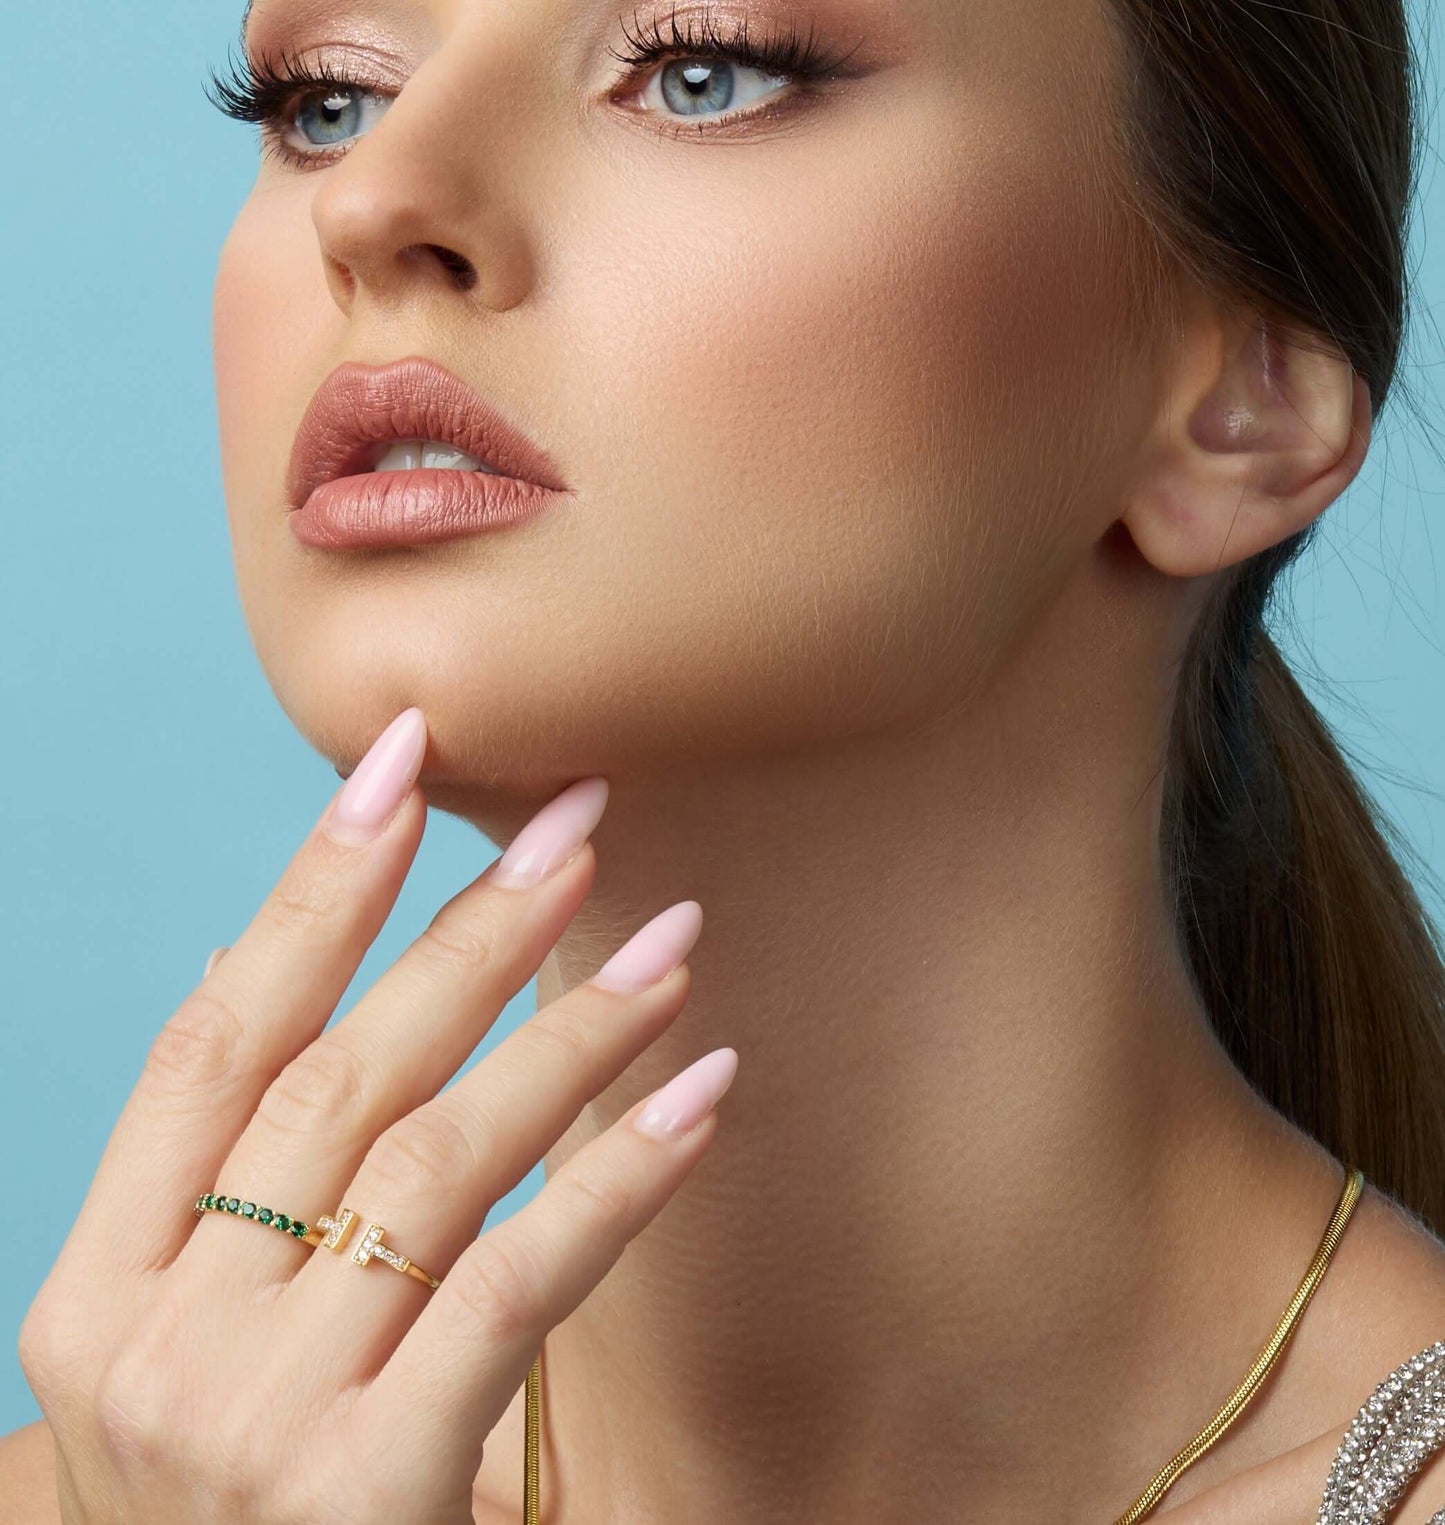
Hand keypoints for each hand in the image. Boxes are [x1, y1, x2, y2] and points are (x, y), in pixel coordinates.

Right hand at [18, 706, 736, 1523]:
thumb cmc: (250, 1520)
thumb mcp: (191, 1358)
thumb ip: (225, 1192)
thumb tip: (274, 967)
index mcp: (96, 1294)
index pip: (212, 1040)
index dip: (308, 891)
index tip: (401, 762)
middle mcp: (156, 1344)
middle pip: (339, 1074)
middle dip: (470, 928)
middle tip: (581, 819)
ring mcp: (254, 1420)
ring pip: (439, 1156)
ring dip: (570, 1030)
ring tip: (671, 943)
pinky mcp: (370, 1491)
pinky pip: (520, 1281)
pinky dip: (620, 1177)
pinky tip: (703, 1098)